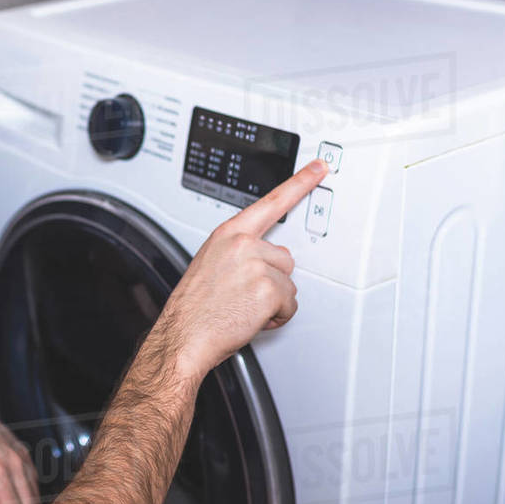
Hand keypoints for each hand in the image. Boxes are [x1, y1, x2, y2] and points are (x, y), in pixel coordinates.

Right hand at [153, 159, 328, 382]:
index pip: (272, 202)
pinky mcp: (269, 289)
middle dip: (272, 279)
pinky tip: (252, 317)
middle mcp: (244, 244)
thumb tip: (267, 257)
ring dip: (274, 300)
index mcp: (229, 233)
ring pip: (289, 283)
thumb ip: (240, 251)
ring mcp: (257, 265)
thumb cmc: (194, 307)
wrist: (184, 335)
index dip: (300, 182)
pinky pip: (290, 304)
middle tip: (243, 294)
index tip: (319, 168)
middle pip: (285, 257)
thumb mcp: (211, 263)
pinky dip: (276, 317)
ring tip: (244, 307)